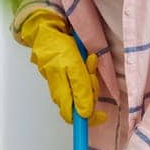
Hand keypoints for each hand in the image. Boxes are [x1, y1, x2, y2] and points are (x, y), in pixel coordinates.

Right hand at [19, 10, 106, 124]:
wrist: (46, 30)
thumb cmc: (60, 47)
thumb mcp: (74, 67)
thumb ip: (80, 90)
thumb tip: (85, 114)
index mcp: (60, 92)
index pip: (73, 117)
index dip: (88, 119)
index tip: (102, 115)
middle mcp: (60, 91)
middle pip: (81, 104)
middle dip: (91, 91)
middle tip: (91, 73)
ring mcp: (61, 82)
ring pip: (82, 91)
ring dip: (90, 78)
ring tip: (89, 61)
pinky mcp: (64, 74)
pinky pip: (79, 79)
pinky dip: (86, 71)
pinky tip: (86, 59)